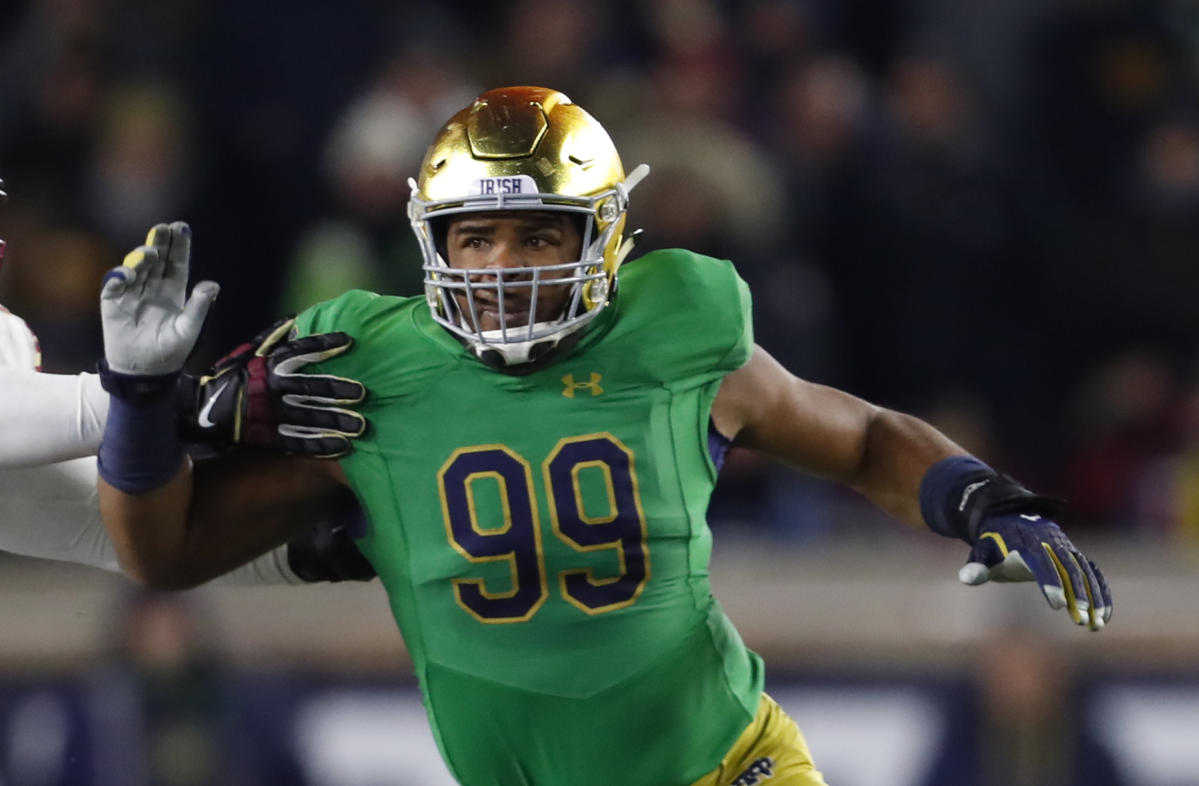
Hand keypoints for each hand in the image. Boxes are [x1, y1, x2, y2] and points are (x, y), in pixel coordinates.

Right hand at [100, 222, 218, 375]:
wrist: (144, 371)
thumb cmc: (170, 351)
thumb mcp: (188, 328)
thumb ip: (198, 307)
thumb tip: (212, 284)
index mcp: (173, 292)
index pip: (177, 264)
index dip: (180, 246)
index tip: (181, 228)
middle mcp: (153, 288)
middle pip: (157, 260)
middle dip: (160, 242)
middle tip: (163, 228)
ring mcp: (132, 293)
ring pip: (136, 268)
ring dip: (141, 257)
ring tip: (149, 253)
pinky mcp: (113, 303)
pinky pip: (113, 285)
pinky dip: (118, 277)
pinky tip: (126, 274)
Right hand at [181, 315, 367, 456]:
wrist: (200, 410)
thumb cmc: (229, 377)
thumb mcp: (247, 352)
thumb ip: (272, 337)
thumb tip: (294, 318)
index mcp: (266, 364)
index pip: (299, 351)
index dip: (324, 345)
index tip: (349, 341)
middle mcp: (271, 388)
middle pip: (309, 388)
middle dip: (337, 390)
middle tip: (362, 392)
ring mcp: (270, 414)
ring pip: (308, 417)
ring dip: (335, 420)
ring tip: (361, 425)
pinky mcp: (268, 436)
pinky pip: (298, 442)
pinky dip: (320, 445)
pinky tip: (342, 447)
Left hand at [960, 513, 1112, 630]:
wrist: (1009, 517)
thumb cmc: (993, 542)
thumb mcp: (981, 550)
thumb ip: (977, 565)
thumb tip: (966, 578)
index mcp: (1027, 542)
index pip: (1042, 562)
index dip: (1051, 583)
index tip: (1058, 605)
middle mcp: (1051, 543)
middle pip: (1068, 568)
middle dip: (1077, 594)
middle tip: (1081, 621)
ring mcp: (1066, 548)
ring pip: (1085, 572)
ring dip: (1094, 597)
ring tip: (1097, 625)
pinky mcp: (1075, 555)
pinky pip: (1093, 573)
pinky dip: (1101, 592)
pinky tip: (1105, 616)